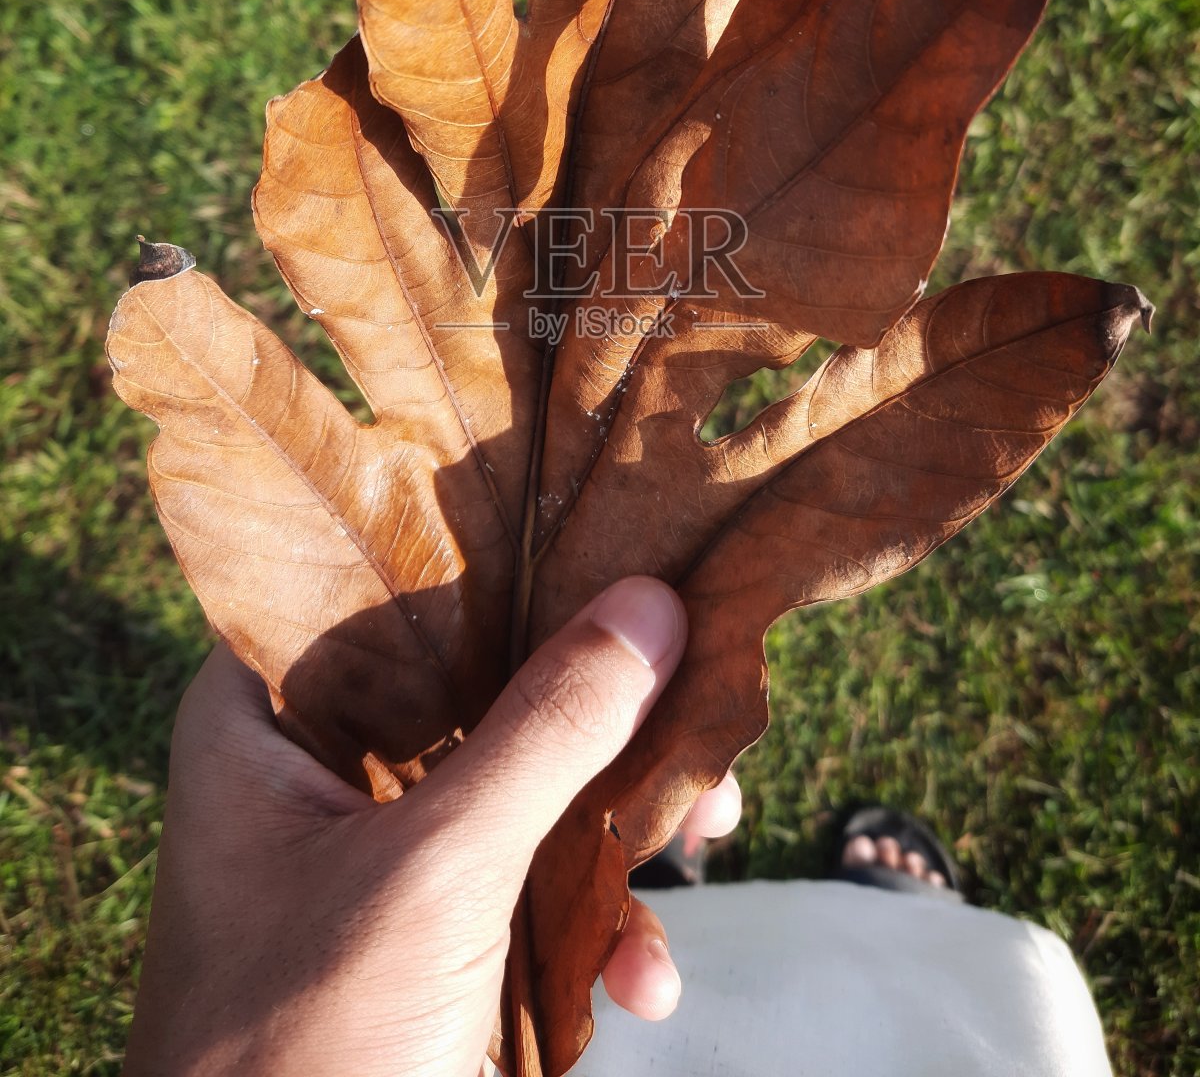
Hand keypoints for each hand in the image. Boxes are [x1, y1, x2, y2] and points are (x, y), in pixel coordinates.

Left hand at [124, 576, 741, 1075]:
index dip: (497, 549)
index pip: (381, 578)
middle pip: (479, 676)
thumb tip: (652, 603)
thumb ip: (544, 734)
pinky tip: (642, 983)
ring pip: (526, 776)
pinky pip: (533, 878)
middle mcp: (318, 765)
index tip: (609, 527)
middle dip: (600, 704)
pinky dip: (598, 921)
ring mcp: (380, 849)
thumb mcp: (434, 874)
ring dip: (621, 814)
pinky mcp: (433, 928)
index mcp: (264, 718)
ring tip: (711, 831)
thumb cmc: (302, 1051)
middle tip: (696, 695)